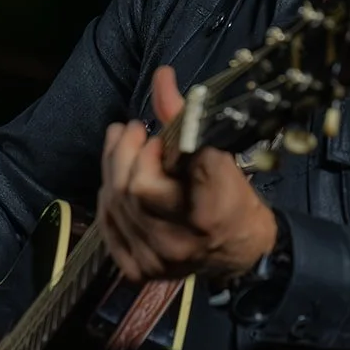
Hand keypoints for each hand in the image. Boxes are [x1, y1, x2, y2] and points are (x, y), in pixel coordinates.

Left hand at [98, 65, 277, 286]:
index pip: (152, 180)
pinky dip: (108, 201)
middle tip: (130, 130)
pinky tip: (115, 184)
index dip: (147, 151)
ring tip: (120, 145)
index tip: (155, 133)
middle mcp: (178, 243)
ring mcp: (156, 261)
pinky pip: (109, 229)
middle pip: (128, 191)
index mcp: (205, 213)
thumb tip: (161, 78)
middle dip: (123, 153)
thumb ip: (185, 119)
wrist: (240, 248)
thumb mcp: (219, 154)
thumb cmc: (232, 197)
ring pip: (115, 207)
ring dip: (111, 170)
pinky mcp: (141, 271)